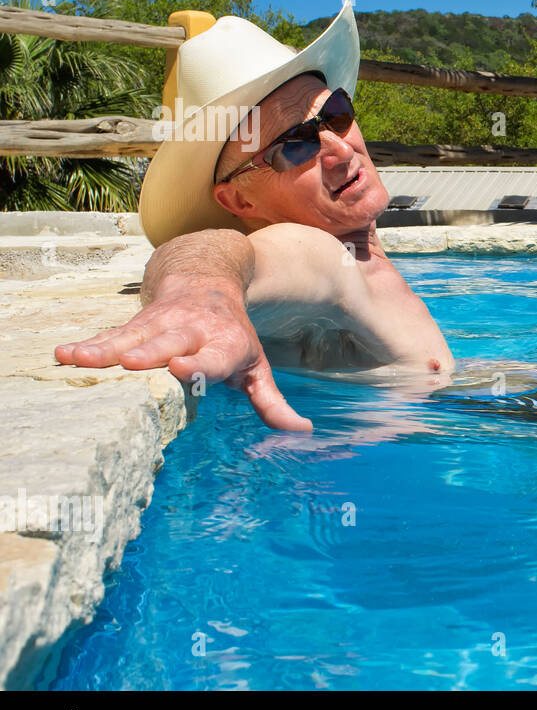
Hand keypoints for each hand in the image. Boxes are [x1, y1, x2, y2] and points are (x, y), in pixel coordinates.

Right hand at [54, 287, 311, 431]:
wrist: (207, 277)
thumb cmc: (232, 335)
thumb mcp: (256, 365)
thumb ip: (271, 401)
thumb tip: (301, 432)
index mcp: (224, 344)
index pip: (213, 357)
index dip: (200, 364)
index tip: (183, 368)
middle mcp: (191, 331)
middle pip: (168, 342)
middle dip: (150, 353)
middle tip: (130, 364)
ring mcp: (161, 324)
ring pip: (132, 336)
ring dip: (105, 349)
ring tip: (79, 360)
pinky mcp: (137, 323)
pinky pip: (110, 334)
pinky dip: (87, 344)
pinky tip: (62, 355)